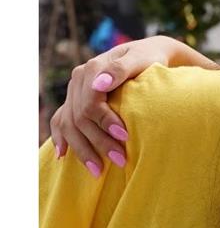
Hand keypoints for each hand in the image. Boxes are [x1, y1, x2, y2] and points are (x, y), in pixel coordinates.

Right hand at [49, 36, 214, 173]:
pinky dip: (61, 138)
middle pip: (79, 116)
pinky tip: (62, 156)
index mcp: (93, 69)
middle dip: (99, 141)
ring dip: (82, 149)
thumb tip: (99, 85)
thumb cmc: (150, 59)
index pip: (91, 101)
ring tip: (98, 171)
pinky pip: (61, 120)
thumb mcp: (141, 59)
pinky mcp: (76, 101)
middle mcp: (79, 80)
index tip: (125, 136)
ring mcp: (75, 91)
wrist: (148, 55)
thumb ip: (120, 70)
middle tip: (121, 161)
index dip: (106, 121)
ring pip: (68, 123)